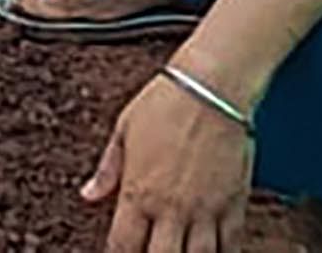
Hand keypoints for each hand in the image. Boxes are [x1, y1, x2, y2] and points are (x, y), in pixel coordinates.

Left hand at [82, 73, 254, 252]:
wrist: (213, 85)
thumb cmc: (167, 101)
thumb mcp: (124, 130)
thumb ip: (107, 169)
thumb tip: (88, 193)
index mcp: (139, 192)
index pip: (123, 246)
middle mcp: (171, 207)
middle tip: (152, 250)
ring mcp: (205, 208)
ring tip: (180, 250)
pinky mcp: (234, 202)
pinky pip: (230, 243)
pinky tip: (214, 251)